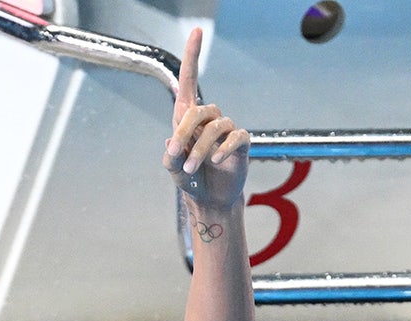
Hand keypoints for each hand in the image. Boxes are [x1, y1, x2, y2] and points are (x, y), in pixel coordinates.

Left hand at [162, 28, 249, 215]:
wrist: (210, 199)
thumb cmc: (190, 179)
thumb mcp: (173, 168)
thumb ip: (170, 156)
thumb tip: (172, 139)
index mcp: (187, 117)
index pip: (189, 80)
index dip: (192, 56)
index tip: (197, 31)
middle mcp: (208, 119)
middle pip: (199, 110)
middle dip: (186, 133)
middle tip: (178, 157)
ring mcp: (226, 130)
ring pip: (215, 128)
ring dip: (200, 149)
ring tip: (193, 168)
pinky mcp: (240, 143)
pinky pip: (235, 137)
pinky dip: (223, 150)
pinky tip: (215, 162)